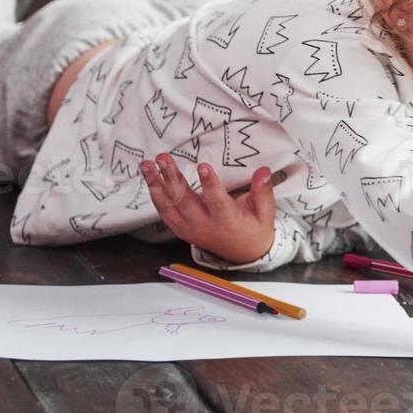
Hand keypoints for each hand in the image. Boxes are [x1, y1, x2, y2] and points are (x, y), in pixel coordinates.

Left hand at [140, 154, 275, 264]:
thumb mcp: (265, 212)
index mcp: (227, 221)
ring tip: (147, 165)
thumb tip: (264, 170)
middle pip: (185, 202)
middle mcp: (205, 226)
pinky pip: (164, 213)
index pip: (217, 201)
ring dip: (156, 185)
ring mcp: (190, 229)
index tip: (203, 165)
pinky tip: (150, 179)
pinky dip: (156, 196)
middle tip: (164, 158)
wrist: (243, 254)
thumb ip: (263, 191)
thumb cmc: (254, 229)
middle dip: (172, 178)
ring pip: (169, 207)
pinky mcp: (182, 230)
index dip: (210, 184)